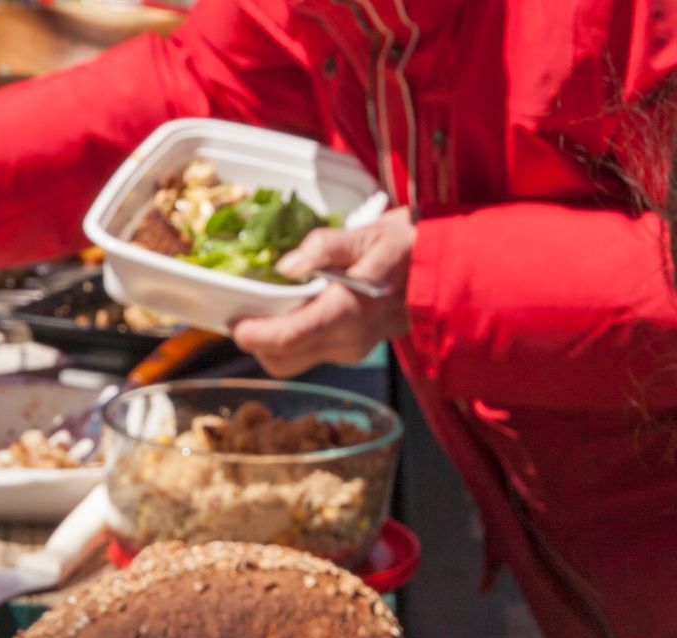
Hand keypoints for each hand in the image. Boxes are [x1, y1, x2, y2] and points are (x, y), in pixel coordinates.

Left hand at [230, 206, 413, 375]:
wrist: (444, 265)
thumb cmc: (406, 244)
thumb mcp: (367, 232)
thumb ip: (325, 247)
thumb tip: (287, 266)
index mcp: (348, 312)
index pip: (286, 339)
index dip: (253, 334)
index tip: (235, 321)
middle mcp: (347, 340)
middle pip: (280, 360)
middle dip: (255, 342)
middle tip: (244, 315)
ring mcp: (350, 350)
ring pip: (291, 363)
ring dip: (270, 344)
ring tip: (264, 313)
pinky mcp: (351, 351)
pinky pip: (307, 355)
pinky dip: (289, 341)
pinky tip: (290, 314)